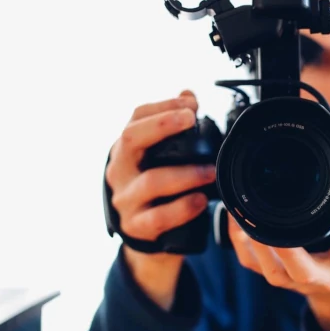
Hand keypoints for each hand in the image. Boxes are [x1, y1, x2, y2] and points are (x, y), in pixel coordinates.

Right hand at [105, 89, 216, 309]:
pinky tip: (200, 200)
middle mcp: (119, 170)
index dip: (163, 106)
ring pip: (151, 181)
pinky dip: (182, 208)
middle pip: (130, 139)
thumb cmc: (155, 188)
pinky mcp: (137, 227)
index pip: (136, 118)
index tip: (190, 104)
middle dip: (162, 125)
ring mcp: (125, 200)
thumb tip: (188, 94)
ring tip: (210, 170)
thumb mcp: (158, 157)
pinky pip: (159, 217)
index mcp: (126, 149)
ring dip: (185, 173)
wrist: (145, 236)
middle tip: (191, 120)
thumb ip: (172, 128)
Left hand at [228, 175, 329, 330]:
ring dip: (256, 245)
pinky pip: (254, 264)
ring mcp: (298, 281)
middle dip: (287, 249)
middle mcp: (325, 276)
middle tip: (273, 220)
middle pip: (303, 270)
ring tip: (244, 215)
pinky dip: (241, 244)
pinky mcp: (278, 277)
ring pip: (273, 270)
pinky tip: (235, 220)